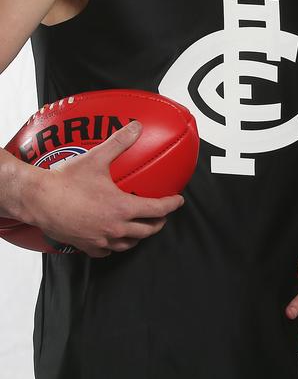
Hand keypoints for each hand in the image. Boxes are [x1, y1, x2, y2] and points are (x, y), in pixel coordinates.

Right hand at [22, 121, 183, 257]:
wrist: (38, 200)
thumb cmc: (67, 180)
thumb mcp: (97, 158)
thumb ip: (120, 142)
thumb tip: (137, 127)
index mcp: (122, 208)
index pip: (157, 210)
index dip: (171, 205)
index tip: (178, 201)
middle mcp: (115, 227)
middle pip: (146, 231)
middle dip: (158, 223)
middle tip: (162, 215)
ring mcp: (100, 239)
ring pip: (128, 244)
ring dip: (139, 236)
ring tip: (141, 228)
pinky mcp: (85, 245)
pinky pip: (106, 251)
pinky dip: (114, 246)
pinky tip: (113, 240)